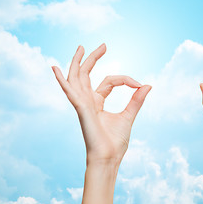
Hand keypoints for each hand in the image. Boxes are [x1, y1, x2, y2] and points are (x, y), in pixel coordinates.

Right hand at [52, 44, 150, 165]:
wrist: (109, 158)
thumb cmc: (115, 142)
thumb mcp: (129, 116)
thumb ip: (136, 100)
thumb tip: (147, 85)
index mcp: (97, 103)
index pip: (109, 81)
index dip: (125, 79)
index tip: (139, 84)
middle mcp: (87, 102)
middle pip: (86, 75)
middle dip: (93, 58)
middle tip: (104, 45)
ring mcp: (82, 105)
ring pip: (76, 79)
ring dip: (77, 62)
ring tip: (81, 47)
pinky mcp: (81, 110)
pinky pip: (69, 93)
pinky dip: (62, 81)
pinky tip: (55, 69)